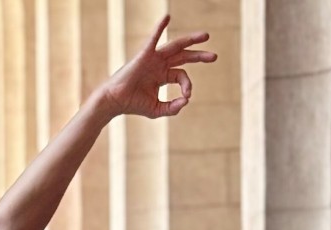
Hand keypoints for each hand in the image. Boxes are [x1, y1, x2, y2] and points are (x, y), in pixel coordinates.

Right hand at [100, 15, 216, 118]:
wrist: (115, 101)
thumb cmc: (133, 105)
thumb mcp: (157, 110)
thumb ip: (172, 108)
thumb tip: (186, 101)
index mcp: (162, 75)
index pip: (181, 75)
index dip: (188, 85)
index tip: (186, 96)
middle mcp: (159, 64)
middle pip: (184, 56)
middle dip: (200, 56)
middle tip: (215, 57)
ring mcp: (153, 58)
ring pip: (176, 46)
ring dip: (191, 40)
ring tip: (206, 36)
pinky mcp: (144, 55)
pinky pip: (153, 38)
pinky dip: (160, 27)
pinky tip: (167, 17)